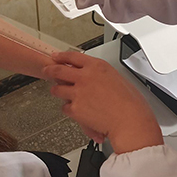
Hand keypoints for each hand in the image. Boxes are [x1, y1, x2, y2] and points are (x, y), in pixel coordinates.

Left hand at [43, 51, 162, 153]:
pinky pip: (65, 108)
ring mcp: (78, 93)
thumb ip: (100, 75)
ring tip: (62, 94)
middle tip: (46, 71)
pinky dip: (69, 110)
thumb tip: (93, 76)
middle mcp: (85, 77)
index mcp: (97, 67)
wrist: (130, 121)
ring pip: (57, 90)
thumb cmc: (130, 103)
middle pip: (58, 70)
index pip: (73, 56)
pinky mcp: (75, 108)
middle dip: (49, 71)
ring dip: (58, 92)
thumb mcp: (117, 78)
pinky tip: (77, 111)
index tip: (56, 57)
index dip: (61, 56)